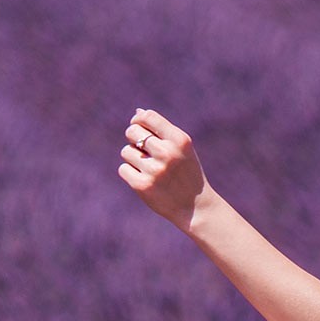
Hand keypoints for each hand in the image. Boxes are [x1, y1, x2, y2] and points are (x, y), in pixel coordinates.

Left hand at [119, 108, 212, 229]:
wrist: (195, 208)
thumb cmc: (187, 174)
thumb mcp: (182, 149)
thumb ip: (161, 131)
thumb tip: (138, 112)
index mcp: (179, 140)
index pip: (148, 117)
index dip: (138, 119)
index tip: (138, 125)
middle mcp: (167, 153)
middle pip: (132, 131)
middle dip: (133, 138)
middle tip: (143, 149)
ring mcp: (154, 170)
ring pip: (126, 151)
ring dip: (133, 158)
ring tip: (149, 168)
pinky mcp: (142, 185)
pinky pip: (123, 169)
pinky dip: (130, 173)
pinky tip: (145, 179)